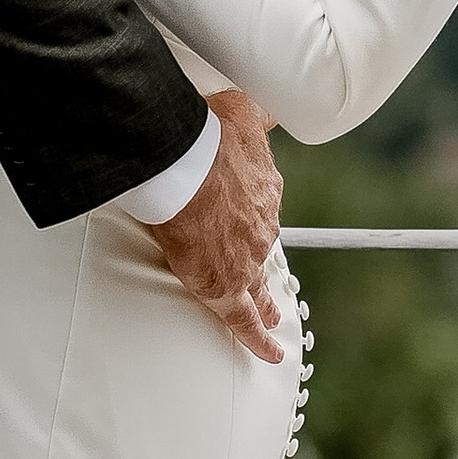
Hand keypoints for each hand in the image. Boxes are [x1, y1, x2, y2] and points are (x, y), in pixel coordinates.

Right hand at [148, 91, 284, 365]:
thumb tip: (270, 105)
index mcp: (262, 190)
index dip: (257, 220)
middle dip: (262, 265)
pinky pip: (245, 321)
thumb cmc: (205, 134)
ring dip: (264, 301)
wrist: (185, 164)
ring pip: (259, 286)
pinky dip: (258, 339)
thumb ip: (256, 112)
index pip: (262, 209)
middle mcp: (262, 226)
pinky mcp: (224, 286)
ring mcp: (246, 259)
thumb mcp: (240, 112)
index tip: (253, 224)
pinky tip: (271, 353)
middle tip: (267, 282)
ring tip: (270, 317)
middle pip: (263, 250)